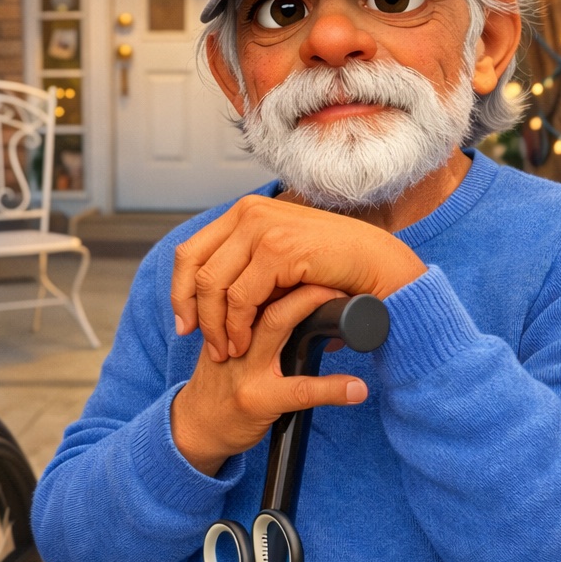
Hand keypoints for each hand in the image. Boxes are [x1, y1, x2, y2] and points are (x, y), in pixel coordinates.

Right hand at [171, 285, 367, 475]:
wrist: (194, 425)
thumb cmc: (217, 381)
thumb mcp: (227, 340)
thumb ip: (253, 318)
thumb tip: (302, 295)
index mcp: (228, 318)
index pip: (252, 281)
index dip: (286, 266)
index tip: (319, 261)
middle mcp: (233, 336)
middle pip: (264, 294)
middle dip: (304, 280)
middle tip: (341, 274)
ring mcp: (244, 368)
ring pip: (276, 325)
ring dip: (315, 308)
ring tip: (354, 310)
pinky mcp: (256, 401)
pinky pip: (299, 391)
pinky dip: (331, 389)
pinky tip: (357, 389)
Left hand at [172, 195, 425, 361]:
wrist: (380, 266)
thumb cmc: (333, 268)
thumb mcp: (281, 260)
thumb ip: (248, 267)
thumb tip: (210, 297)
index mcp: (245, 212)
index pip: (190, 251)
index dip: (180, 290)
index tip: (184, 323)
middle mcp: (249, 212)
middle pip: (193, 267)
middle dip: (190, 310)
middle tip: (199, 342)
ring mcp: (263, 227)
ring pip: (213, 285)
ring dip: (215, 325)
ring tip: (226, 350)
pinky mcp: (278, 250)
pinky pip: (240, 297)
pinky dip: (237, 326)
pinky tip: (244, 343)